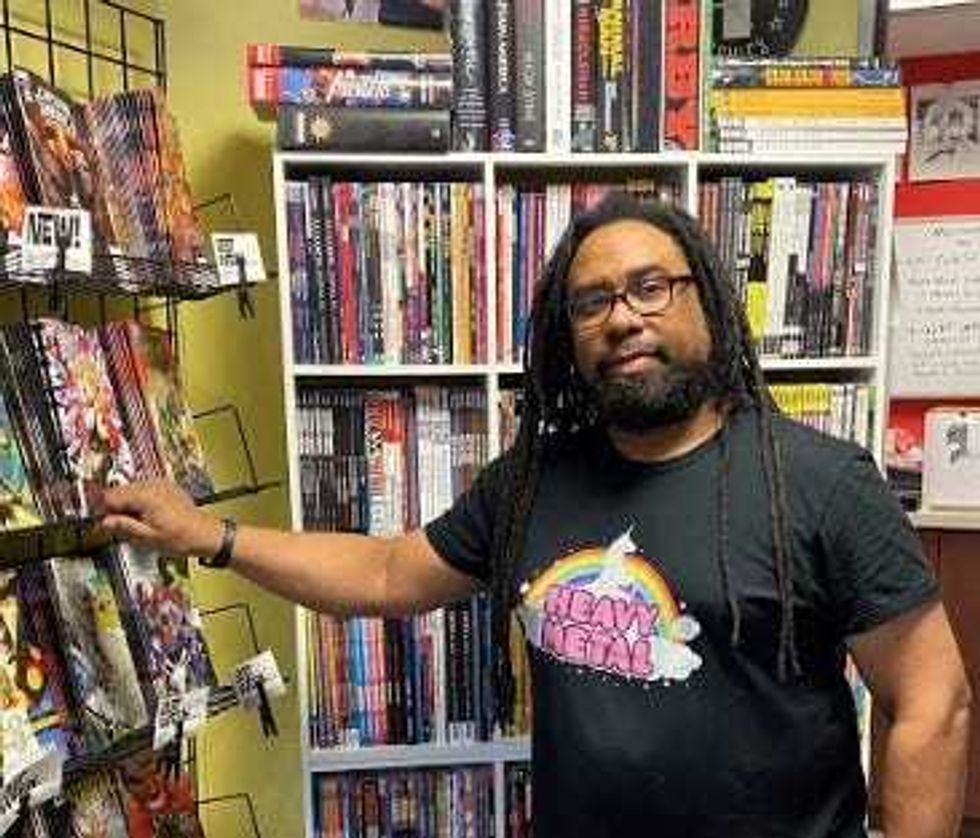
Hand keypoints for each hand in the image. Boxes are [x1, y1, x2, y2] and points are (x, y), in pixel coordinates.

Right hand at [98, 479, 222, 557]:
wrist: (207, 534)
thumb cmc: (181, 538)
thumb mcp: (147, 538)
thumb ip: (124, 527)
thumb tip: (104, 522)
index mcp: (145, 496)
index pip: (111, 495)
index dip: (103, 510)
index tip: (102, 522)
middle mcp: (152, 485)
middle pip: (120, 491)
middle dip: (116, 507)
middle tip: (118, 526)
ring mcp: (161, 484)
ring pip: (132, 490)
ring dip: (128, 504)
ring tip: (137, 523)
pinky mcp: (168, 487)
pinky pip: (145, 490)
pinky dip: (141, 501)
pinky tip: (147, 516)